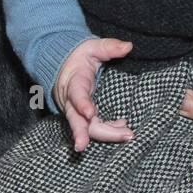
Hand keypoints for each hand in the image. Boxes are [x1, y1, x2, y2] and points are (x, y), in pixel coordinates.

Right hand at [53, 37, 134, 152]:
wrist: (63, 64)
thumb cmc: (79, 56)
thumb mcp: (92, 47)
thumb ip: (108, 47)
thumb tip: (128, 46)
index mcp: (73, 82)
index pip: (76, 94)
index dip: (82, 104)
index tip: (91, 113)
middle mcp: (71, 100)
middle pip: (76, 120)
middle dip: (83, 134)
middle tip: (87, 146)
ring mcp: (75, 111)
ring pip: (87, 128)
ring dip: (106, 134)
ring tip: (127, 134)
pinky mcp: (82, 117)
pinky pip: (93, 128)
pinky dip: (109, 131)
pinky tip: (123, 129)